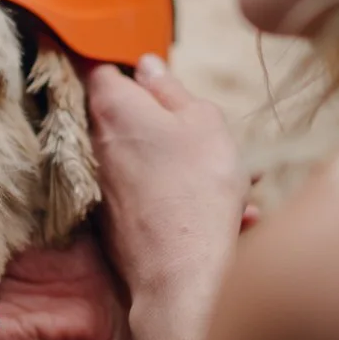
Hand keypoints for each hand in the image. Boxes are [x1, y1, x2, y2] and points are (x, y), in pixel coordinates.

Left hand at [86, 56, 250, 312]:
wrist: (180, 274)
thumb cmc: (197, 189)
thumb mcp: (202, 122)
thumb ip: (171, 90)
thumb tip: (146, 66)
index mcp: (114, 108)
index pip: (104, 69)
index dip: (130, 69)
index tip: (159, 80)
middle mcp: (98, 144)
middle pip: (130, 117)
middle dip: (171, 123)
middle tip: (213, 137)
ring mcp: (104, 184)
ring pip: (151, 161)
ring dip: (191, 166)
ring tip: (240, 185)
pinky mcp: (115, 218)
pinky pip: (155, 196)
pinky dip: (186, 199)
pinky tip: (233, 217)